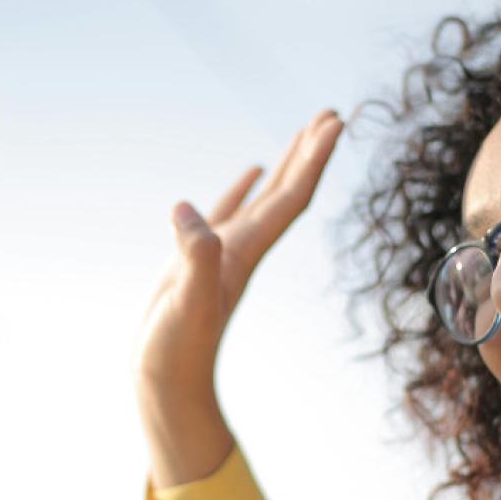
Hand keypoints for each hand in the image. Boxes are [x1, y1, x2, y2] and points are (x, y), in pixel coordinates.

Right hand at [135, 109, 344, 486]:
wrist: (165, 386)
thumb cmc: (175, 350)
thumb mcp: (185, 302)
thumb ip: (193, 256)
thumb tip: (186, 210)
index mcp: (245, 253)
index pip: (290, 199)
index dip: (313, 160)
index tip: (335, 121)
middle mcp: (243, 250)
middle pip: (287, 194)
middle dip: (309, 153)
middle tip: (332, 113)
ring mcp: (222, 254)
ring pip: (263, 200)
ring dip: (285, 165)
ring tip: (303, 132)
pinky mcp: (198, 261)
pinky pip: (227, 214)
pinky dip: (242, 189)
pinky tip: (251, 171)